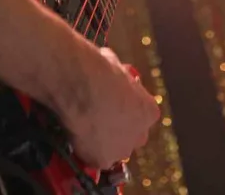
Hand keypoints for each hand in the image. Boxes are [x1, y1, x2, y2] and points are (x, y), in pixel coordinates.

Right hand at [54, 47, 159, 168]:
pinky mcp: (102, 160)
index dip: (125, 111)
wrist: (81, 85)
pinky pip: (93, 157)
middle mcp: (141, 134)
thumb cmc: (98, 70)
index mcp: (149, 111)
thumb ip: (118, 76)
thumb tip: (109, 64)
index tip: (112, 105)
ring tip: (83, 126)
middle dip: (118, 129)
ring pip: (113, 150)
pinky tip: (76, 134)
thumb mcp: (116, 66)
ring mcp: (122, 150)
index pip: (141, 117)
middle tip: (98, 118)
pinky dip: (85, 149)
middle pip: (131, 137)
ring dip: (102, 141)